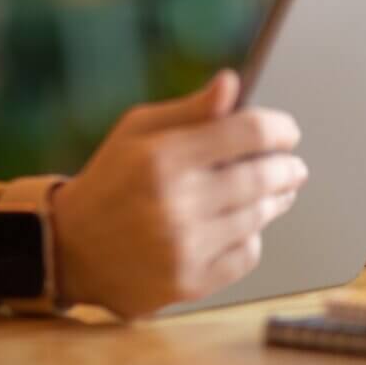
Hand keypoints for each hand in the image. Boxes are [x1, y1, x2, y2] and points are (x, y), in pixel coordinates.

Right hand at [44, 69, 306, 317]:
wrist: (71, 247)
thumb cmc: (111, 179)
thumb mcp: (137, 131)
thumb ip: (190, 110)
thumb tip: (232, 82)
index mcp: (163, 156)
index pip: (246, 133)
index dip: (279, 129)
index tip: (288, 131)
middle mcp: (175, 202)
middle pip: (262, 177)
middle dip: (287, 167)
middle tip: (294, 166)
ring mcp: (184, 246)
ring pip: (258, 217)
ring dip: (275, 200)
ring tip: (278, 192)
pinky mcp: (190, 282)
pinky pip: (246, 254)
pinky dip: (251, 237)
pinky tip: (243, 226)